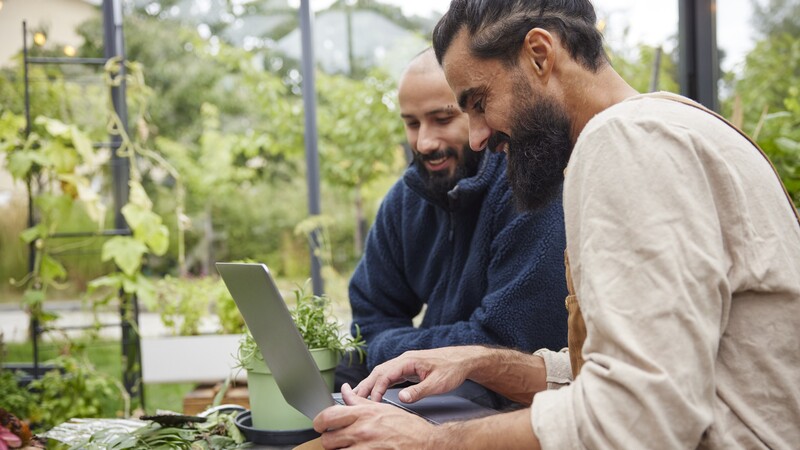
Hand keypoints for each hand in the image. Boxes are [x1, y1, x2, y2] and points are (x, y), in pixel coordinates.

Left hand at [313, 384, 435, 448]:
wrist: (426, 443)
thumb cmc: (407, 427)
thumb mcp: (382, 408)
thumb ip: (359, 400)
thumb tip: (345, 390)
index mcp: (364, 414)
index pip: (328, 416)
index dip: (318, 422)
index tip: (320, 425)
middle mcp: (362, 430)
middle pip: (327, 439)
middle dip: (330, 441)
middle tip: (337, 440)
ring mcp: (366, 447)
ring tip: (348, 447)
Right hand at [353, 346, 478, 402]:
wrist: (461, 360)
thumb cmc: (451, 370)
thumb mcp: (437, 384)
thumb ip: (419, 391)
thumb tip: (402, 398)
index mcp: (408, 360)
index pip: (384, 374)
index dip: (376, 389)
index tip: (371, 403)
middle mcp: (403, 360)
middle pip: (378, 372)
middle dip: (365, 385)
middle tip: (352, 399)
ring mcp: (404, 363)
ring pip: (381, 373)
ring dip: (370, 384)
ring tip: (358, 397)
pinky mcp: (407, 368)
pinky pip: (388, 376)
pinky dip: (379, 384)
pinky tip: (375, 392)